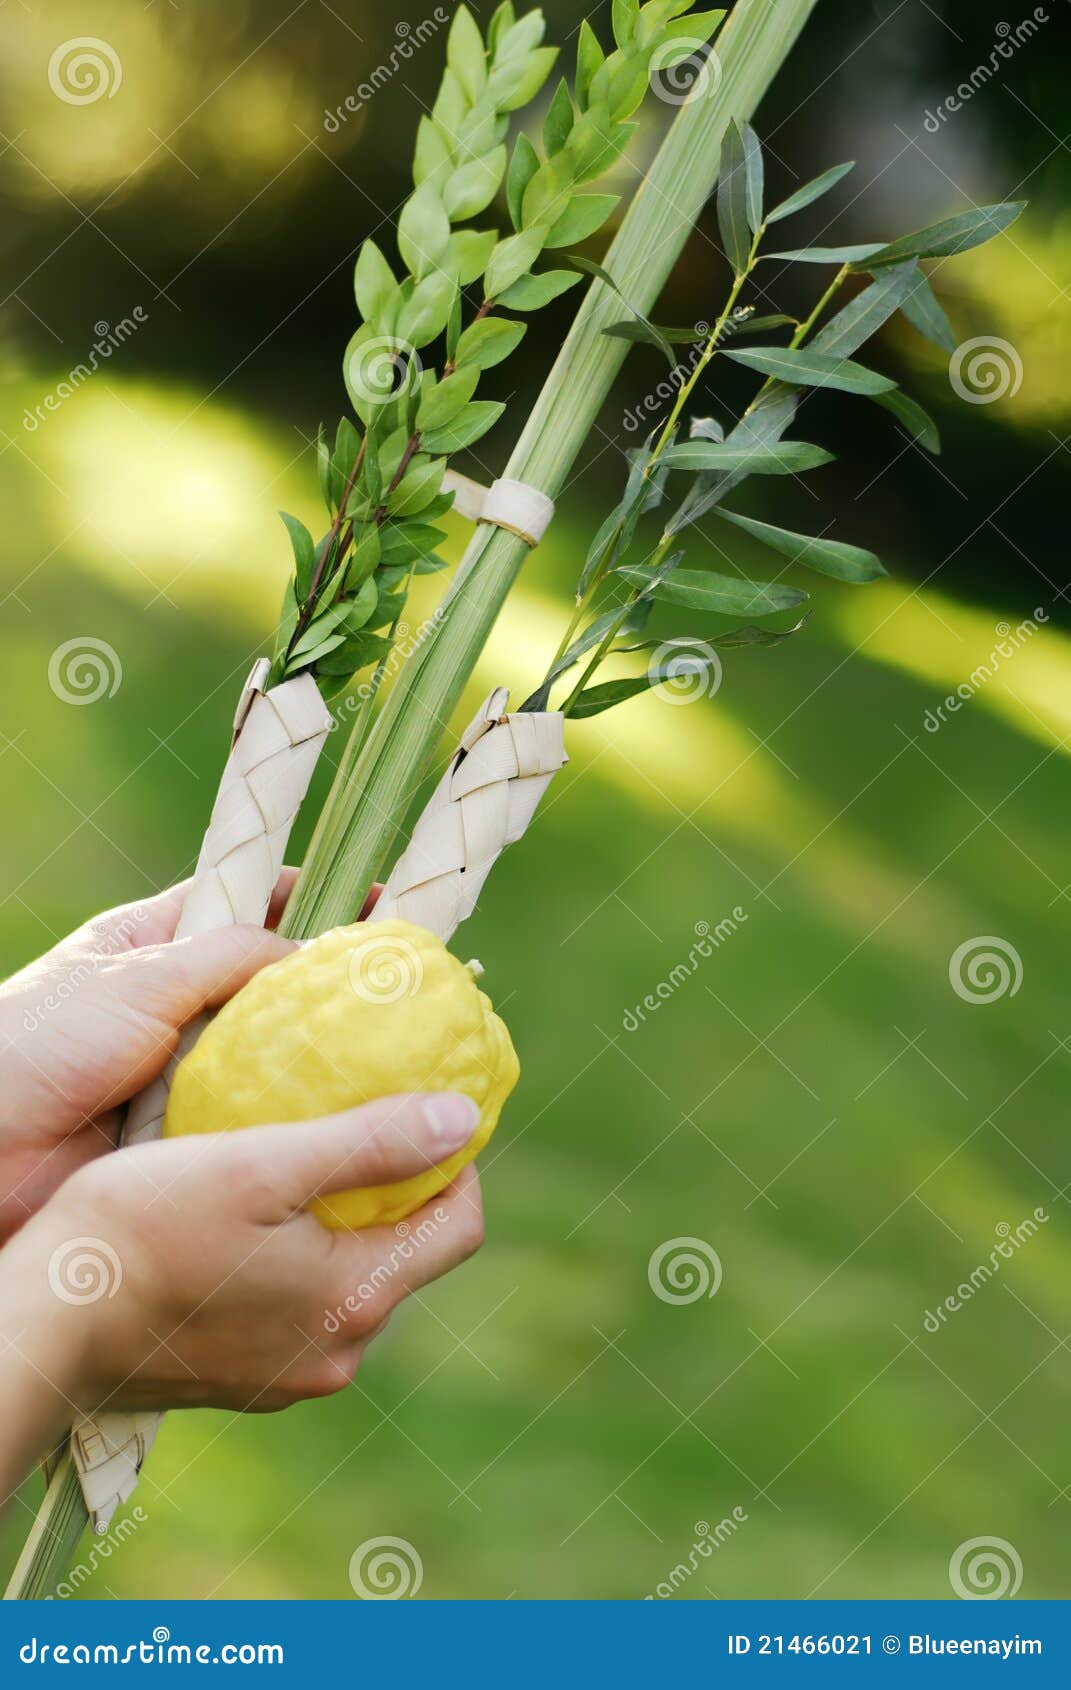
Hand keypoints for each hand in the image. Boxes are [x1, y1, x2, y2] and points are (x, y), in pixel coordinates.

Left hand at [0, 872, 369, 1238]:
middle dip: (331, 981)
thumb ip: (226, 956)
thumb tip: (310, 954)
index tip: (380, 897)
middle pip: (270, 980)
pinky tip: (349, 1115)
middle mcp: (176, 1001)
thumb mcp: (139, 976)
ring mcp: (184, 1068)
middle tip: (404, 981)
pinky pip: (254, 1117)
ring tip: (397, 1049)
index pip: (249, 900)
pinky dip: (292, 1117)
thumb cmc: (39, 1043)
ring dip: (319, 1056)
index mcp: (155, 940)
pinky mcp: (189, 1133)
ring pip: (270, 1052)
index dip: (315, 894)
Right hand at [0, 1091, 482, 1497]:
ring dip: (336, 1229)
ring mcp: (290, 1377)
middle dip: (391, 1193)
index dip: (453, 1165)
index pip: (458, 1229)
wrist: (43, 1323)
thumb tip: (464, 1119)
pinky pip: (300, 1312)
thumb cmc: (145, 1231)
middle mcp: (336, 1354)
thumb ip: (370, 1144)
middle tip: (347, 1129)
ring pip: (349, 1283)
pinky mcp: (247, 1382)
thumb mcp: (262, 1165)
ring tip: (289, 1171)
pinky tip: (246, 1226)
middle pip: (404, 1256)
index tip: (419, 1115)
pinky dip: (293, 1265)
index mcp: (354, 1301)